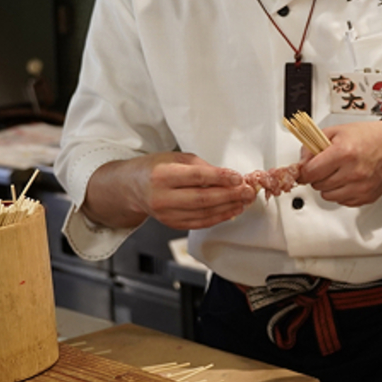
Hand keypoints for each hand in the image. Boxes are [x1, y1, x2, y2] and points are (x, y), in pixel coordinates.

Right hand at [84, 151, 253, 230]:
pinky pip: (199, 223)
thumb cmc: (157, 168)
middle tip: (248, 191)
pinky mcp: (171, 224)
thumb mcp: (177, 157)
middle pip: (203, 198)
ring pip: (204, 213)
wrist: (133, 187)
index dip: (221, 177)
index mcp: (162, 174)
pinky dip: (219, 218)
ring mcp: (166, 214)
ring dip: (229, 208)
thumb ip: (202, 166)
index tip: (239, 177)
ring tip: (245, 201)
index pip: (197, 177)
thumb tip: (230, 177)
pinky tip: (232, 210)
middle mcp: (162, 196)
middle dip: (231, 195)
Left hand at [295, 120, 381, 206]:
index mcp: (343, 152)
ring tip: (339, 173)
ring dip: (329, 186)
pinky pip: (342, 201)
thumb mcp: (338, 131)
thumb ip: (314, 145)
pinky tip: (349, 180)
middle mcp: (353, 172)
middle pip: (317, 185)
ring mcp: (360, 187)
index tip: (305, 169)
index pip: (310, 172)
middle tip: (326, 166)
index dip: (304, 170)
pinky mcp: (366, 197)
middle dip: (318, 176)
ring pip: (328, 196)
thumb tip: (301, 162)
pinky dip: (341, 192)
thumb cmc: (369, 137)